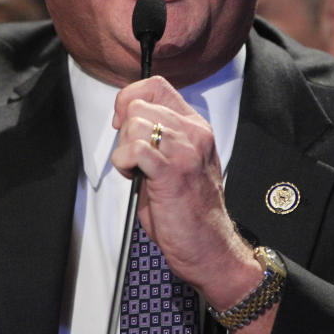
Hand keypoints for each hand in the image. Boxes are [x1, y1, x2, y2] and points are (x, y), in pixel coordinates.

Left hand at [111, 76, 264, 312]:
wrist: (210, 247)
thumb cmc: (191, 211)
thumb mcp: (177, 161)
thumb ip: (157, 138)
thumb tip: (126, 122)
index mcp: (195, 127)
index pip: (156, 86)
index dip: (129, 97)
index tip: (122, 120)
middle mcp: (194, 133)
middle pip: (139, 105)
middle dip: (124, 132)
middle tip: (133, 158)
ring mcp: (186, 150)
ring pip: (135, 124)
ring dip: (124, 149)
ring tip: (137, 170)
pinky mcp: (173, 171)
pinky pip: (135, 148)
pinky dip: (123, 162)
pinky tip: (134, 176)